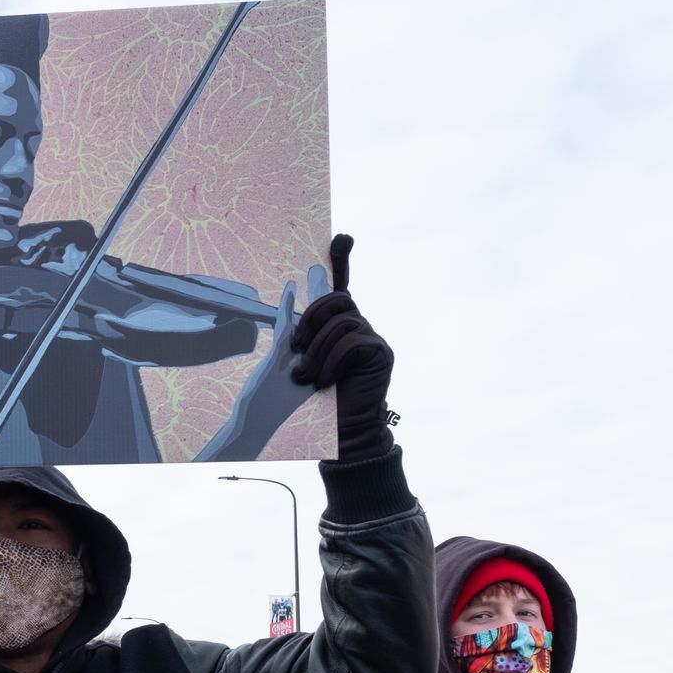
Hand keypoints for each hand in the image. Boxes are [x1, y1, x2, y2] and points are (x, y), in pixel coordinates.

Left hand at [290, 234, 394, 462]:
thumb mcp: (295, 355)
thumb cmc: (310, 400)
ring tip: (307, 377)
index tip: (341, 238)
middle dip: (313, 319)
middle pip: (338, 299)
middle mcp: (359, 327)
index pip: (340, 288)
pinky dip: (331, 360)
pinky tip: (324, 380)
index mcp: (337, 326)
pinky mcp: (381, 354)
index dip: (341, 262)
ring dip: (317, 350)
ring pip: (342, 321)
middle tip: (298, 350)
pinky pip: (353, 340)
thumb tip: (291, 288)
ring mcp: (372, 339)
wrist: (333, 434)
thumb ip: (296, 324)